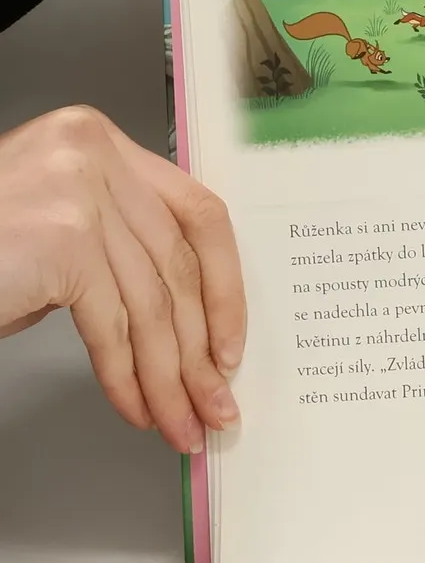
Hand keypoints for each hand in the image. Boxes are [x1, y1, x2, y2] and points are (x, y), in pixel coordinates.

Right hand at [0, 107, 244, 453]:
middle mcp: (93, 153)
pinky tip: (137, 408)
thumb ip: (117, 252)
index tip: (231, 343)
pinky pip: (113, 326)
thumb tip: (189, 327)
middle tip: (214, 404)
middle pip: (177, 266)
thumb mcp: (55, 236)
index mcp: (98, 140)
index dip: (224, 285)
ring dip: (170, 377)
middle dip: (200, 348)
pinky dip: (128, 376)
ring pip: (151, 305)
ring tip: (183, 422)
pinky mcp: (63, 240)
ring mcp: (79, 192)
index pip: (195, 213)